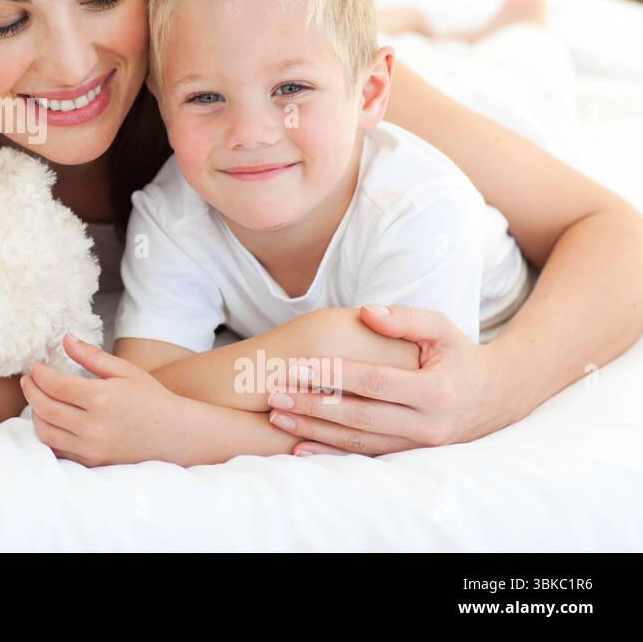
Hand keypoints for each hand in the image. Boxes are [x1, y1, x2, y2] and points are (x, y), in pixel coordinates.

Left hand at [21, 333, 194, 466]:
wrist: (175, 435)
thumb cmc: (151, 398)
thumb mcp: (124, 371)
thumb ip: (91, 356)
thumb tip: (65, 339)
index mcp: (102, 399)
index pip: (55, 386)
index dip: (39, 374)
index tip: (36, 367)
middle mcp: (94, 427)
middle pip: (45, 409)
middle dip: (31, 392)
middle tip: (28, 380)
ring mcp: (92, 449)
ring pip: (46, 432)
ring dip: (35, 414)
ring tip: (36, 399)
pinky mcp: (92, 463)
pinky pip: (58, 450)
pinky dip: (48, 434)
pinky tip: (50, 419)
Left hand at [268, 304, 488, 455]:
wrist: (495, 397)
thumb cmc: (458, 355)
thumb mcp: (441, 328)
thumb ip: (404, 318)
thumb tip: (366, 312)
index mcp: (435, 391)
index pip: (375, 383)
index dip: (333, 375)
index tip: (296, 367)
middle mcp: (428, 425)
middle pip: (360, 417)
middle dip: (313, 408)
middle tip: (275, 396)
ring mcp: (419, 447)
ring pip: (358, 443)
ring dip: (314, 432)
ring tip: (278, 417)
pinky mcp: (409, 456)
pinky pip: (365, 457)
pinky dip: (330, 454)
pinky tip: (298, 448)